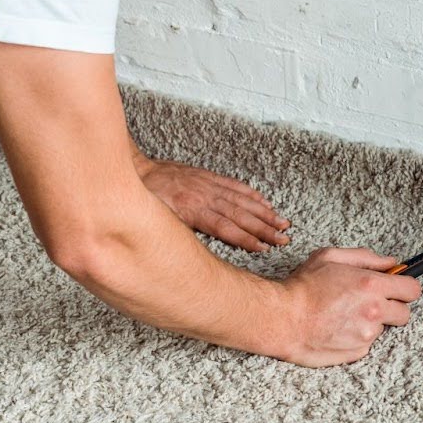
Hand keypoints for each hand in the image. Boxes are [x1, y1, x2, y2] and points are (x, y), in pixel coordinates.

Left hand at [135, 156, 292, 253]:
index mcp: (192, 210)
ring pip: (241, 200)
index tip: (263, 248)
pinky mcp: (208, 176)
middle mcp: (205, 197)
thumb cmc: (146, 198)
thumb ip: (177, 232)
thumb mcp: (157, 219)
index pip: (225, 228)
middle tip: (283, 238)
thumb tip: (190, 251)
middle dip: (264, 228)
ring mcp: (208, 185)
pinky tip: (264, 201)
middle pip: (240, 215)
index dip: (245, 239)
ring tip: (282, 222)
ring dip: (264, 212)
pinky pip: (233, 185)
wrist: (139, 170)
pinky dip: (251, 194)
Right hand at [278, 247, 422, 367]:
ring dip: (370, 321)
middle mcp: (374, 311)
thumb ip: (365, 257)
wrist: (282, 319)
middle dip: (391, 307)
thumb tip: (390, 263)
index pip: (412, 289)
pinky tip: (338, 327)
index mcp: (371, 285)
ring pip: (382, 328)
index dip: (404, 287)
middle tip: (369, 302)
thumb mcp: (329, 257)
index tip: (396, 287)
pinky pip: (367, 342)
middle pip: (404, 313)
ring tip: (343, 314)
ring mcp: (367, 334)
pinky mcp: (358, 351)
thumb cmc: (302, 287)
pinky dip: (357, 336)